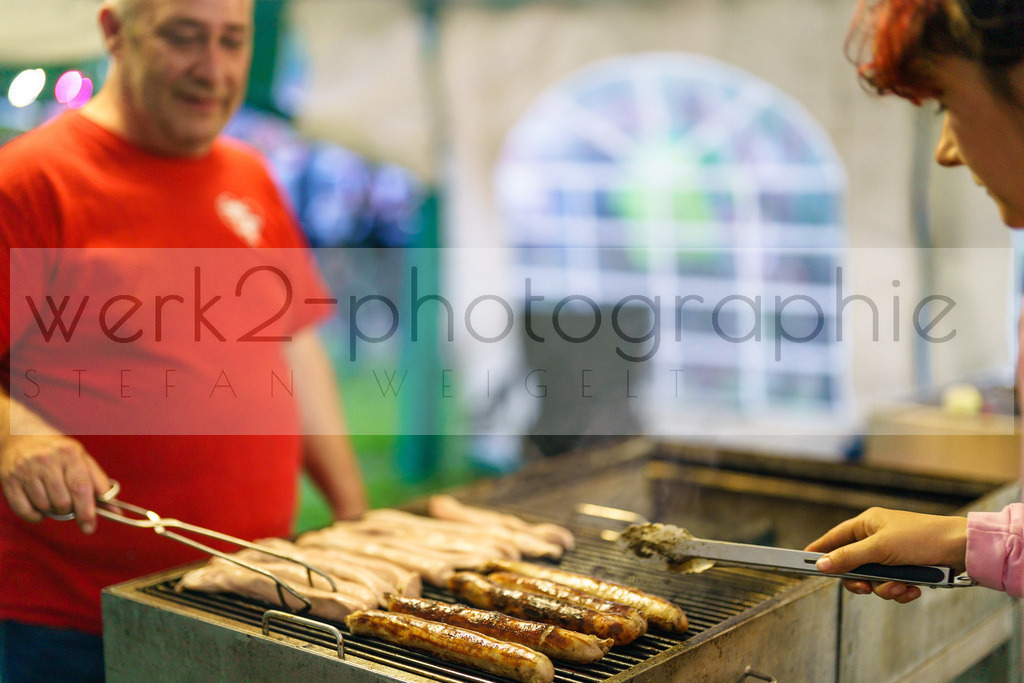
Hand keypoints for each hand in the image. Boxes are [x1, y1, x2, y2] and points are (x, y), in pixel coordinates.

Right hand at [0, 432, 111, 533]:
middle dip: (69, 511)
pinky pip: (24, 511)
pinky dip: (35, 516)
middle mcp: (47, 461)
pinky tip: (39, 506)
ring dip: (52, 511)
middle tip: (69, 503)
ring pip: (44, 507)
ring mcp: (25, 471)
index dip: (86, 511)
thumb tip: (116, 511)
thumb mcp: (82, 459)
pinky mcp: (9, 481)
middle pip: (62, 502)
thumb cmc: (58, 451)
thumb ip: (99, 485)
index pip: (80, 487)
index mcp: (70, 454)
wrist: (20, 436)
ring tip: (53, 497)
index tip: (90, 527)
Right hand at [805, 507, 967, 603]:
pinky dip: (900, 590)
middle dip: (862, 580)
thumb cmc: (921, 538)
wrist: (961, 550)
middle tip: (865, 588)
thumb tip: (821, 564)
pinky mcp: (905, 569)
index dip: (820, 549)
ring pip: (873, 580)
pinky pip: (891, 585)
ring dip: (886, 588)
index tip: (803, 560)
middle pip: (852, 565)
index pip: (834, 537)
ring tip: (901, 587)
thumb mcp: (880, 548)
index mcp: (867, 524)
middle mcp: (876, 538)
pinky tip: (912, 589)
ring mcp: (891, 555)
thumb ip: (848, 557)